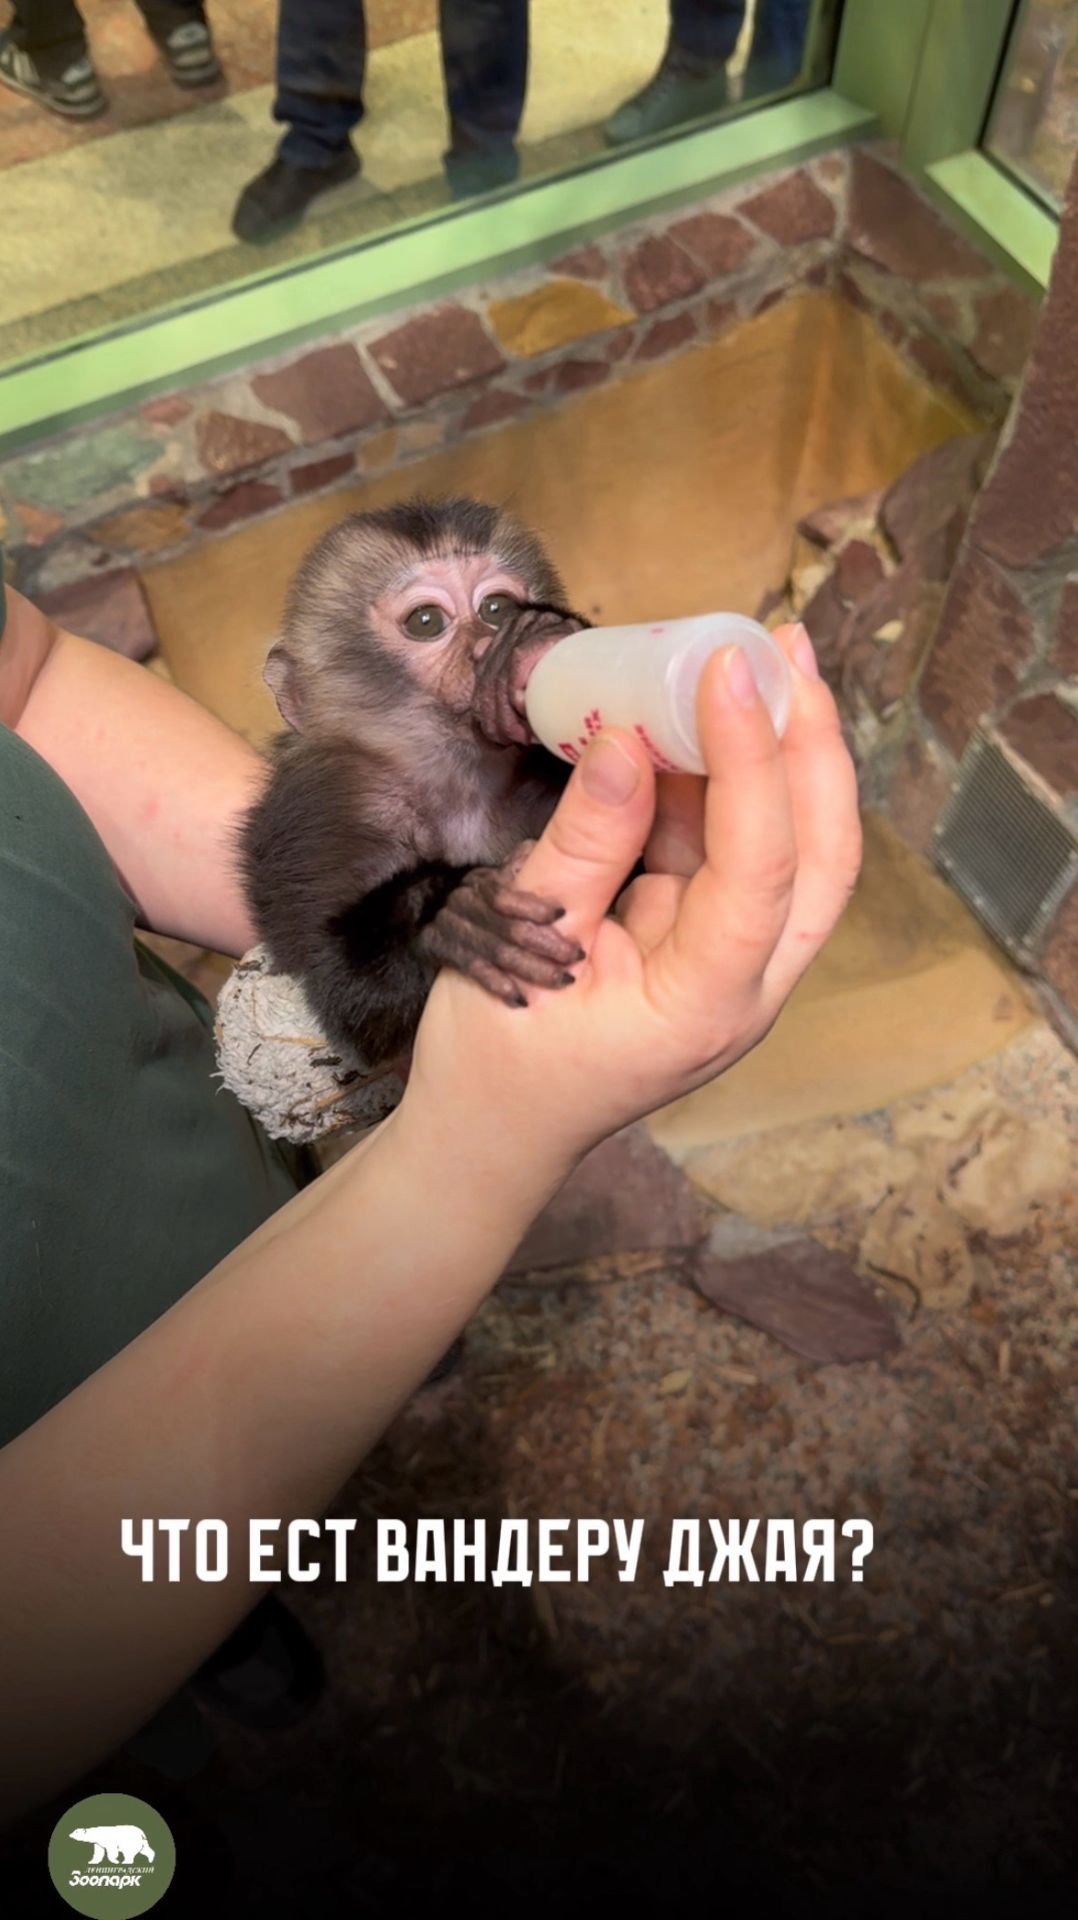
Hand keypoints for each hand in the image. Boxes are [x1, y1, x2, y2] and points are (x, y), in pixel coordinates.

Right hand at [402, 624, 860, 1174]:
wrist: (491, 1135)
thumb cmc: (498, 1061)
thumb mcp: (520, 944)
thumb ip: (584, 844)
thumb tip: (625, 740)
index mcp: (707, 1004)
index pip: (763, 867)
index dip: (753, 759)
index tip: (726, 669)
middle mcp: (747, 986)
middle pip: (825, 856)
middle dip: (812, 744)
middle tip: (782, 648)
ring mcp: (736, 964)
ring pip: (793, 847)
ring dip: (778, 754)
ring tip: (751, 660)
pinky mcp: (709, 941)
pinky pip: (734, 850)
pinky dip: (723, 783)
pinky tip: (697, 722)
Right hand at [418, 844, 585, 1005]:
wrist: (433, 919)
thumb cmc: (485, 904)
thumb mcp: (502, 878)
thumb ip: (523, 865)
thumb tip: (544, 852)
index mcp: (481, 882)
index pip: (503, 894)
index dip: (533, 905)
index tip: (563, 914)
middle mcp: (460, 901)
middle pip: (504, 927)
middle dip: (545, 944)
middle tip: (576, 957)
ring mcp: (445, 925)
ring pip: (493, 951)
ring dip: (531, 969)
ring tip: (563, 980)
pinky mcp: (433, 948)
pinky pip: (471, 969)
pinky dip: (497, 985)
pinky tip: (522, 1000)